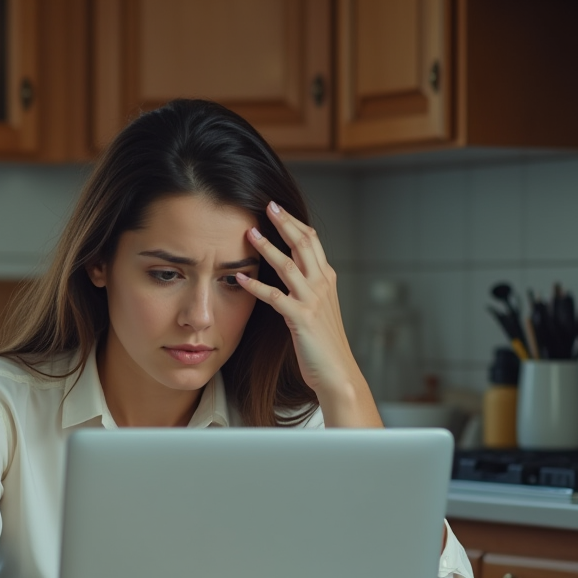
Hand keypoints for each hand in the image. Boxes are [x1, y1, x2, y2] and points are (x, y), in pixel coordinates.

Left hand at [237, 201, 381, 427]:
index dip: (294, 222)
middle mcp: (322, 284)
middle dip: (284, 222)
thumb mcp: (319, 308)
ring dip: (267, 247)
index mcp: (326, 279)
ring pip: (288, 264)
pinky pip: (274, 296)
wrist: (337, 372)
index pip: (312, 241)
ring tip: (249, 232)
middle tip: (267, 205)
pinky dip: (256, 285)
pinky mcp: (300, 318)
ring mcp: (312, 300)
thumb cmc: (324, 344)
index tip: (278, 208)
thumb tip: (291, 272)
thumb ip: (307, 288)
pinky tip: (240, 277)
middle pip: (303, 243)